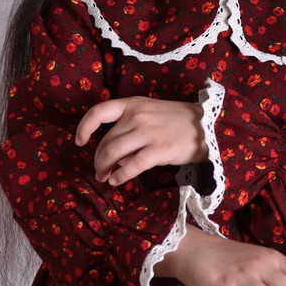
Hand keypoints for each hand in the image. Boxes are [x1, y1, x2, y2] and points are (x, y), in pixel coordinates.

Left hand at [75, 97, 208, 184]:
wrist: (206, 125)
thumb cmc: (177, 120)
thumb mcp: (151, 112)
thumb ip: (130, 127)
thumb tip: (114, 153)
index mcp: (133, 104)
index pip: (98, 112)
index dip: (84, 127)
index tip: (79, 141)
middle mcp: (137, 116)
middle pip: (106, 141)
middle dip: (98, 159)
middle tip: (99, 170)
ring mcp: (147, 133)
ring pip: (113, 153)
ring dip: (104, 168)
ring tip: (105, 177)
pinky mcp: (158, 150)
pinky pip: (131, 166)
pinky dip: (120, 176)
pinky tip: (117, 181)